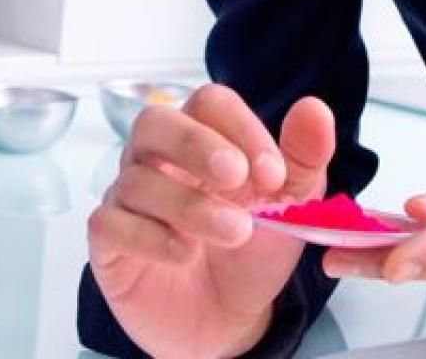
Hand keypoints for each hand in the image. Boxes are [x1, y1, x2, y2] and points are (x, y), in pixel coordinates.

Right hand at [88, 84, 334, 358]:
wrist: (230, 320)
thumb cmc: (253, 250)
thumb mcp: (291, 206)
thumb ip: (303, 158)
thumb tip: (315, 110)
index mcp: (203, 137)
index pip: (210, 104)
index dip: (241, 129)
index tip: (275, 174)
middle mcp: (157, 158)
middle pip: (155, 122)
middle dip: (196, 145)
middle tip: (236, 177)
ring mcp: (129, 196)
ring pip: (137, 179)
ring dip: (190, 204)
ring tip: (234, 232)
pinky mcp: (109, 240)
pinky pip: (111, 223)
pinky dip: (149, 236)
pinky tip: (185, 253)